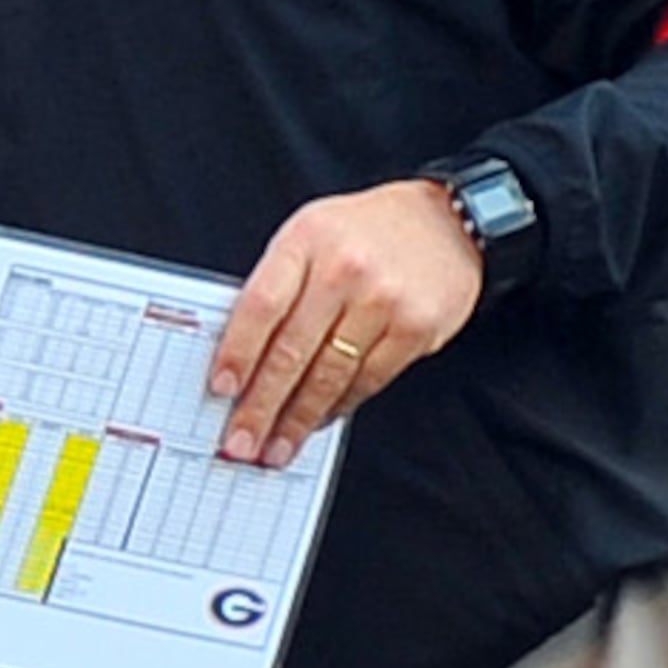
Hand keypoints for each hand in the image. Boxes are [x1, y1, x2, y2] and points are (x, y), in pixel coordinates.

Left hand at [208, 180, 483, 468]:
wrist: (446, 222)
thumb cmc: (366, 230)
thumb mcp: (310, 234)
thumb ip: (278, 283)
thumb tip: (239, 351)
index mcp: (305, 241)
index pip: (261, 305)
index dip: (237, 352)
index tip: (221, 388)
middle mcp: (343, 270)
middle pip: (291, 350)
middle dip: (261, 404)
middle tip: (241, 440)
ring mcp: (382, 300)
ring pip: (329, 373)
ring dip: (298, 418)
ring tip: (276, 445)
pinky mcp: (415, 328)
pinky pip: (368, 379)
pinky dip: (339, 406)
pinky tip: (319, 421)